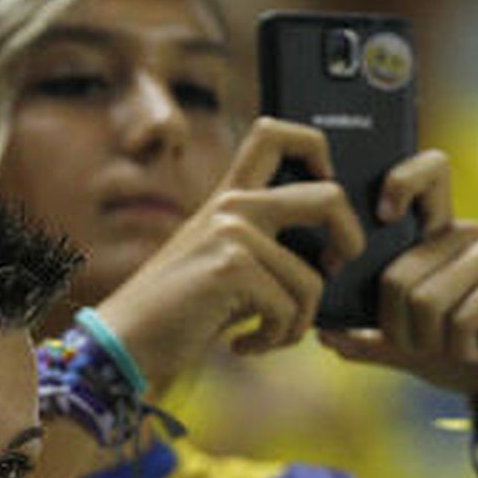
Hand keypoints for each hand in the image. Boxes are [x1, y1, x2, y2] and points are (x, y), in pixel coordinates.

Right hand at [94, 117, 364, 396]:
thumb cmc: (179, 312)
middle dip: (350, 239)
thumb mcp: (223, 266)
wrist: (126, 341)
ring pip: (312, 278)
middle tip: (334, 269)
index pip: (274, 133)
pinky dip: (274, 338)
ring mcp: (232, 232)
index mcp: (229, 198)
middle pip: (329, 197)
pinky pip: (289, 309)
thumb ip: (267, 250)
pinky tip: (242, 344)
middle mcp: (232, 206)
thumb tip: (330, 259)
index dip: (316, 147)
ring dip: (298, 322)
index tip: (327, 180)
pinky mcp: (232, 267)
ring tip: (268, 335)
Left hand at [319, 150, 477, 393]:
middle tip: (422, 345)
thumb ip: (369, 339)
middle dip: (399, 329)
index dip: (401, 181)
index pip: (426, 173)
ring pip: (427, 299)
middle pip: (398, 274)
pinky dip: (459, 347)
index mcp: (435, 238)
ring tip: (451, 348)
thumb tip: (324, 332)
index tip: (383, 215)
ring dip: (429, 343)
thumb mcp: (409, 348)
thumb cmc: (466, 352)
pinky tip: (475, 350)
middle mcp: (464, 234)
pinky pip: (462, 316)